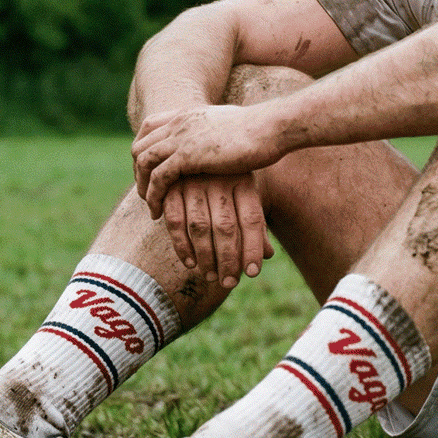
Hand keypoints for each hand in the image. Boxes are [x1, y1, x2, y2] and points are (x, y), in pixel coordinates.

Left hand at [133, 103, 283, 216]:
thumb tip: (221, 140)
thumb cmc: (261, 130)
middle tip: (147, 193)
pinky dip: (154, 196)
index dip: (144, 149)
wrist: (270, 127)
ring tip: (151, 206)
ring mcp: (181, 137)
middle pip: (140, 146)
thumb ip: (216, 132)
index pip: (149, 127)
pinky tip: (158, 212)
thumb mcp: (229, 127)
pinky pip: (158, 178)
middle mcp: (180, 123)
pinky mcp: (188, 156)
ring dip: (143, 186)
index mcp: (188, 114)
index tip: (148, 170)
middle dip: (138, 171)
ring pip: (144, 162)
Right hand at [160, 174, 275, 288]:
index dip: (253, 248)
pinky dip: (182, 246)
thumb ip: (254, 225)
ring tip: (212, 276)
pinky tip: (191, 263)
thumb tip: (267, 255)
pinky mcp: (171, 188)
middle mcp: (219, 180)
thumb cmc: (227, 185)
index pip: (252, 219)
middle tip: (229, 282)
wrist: (195, 155)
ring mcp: (193, 183)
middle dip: (228, 259)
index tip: (252, 273)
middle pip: (225, 226)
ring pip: (200, 227)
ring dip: (205, 257)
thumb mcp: (245, 197)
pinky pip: (175, 222)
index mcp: (244, 180)